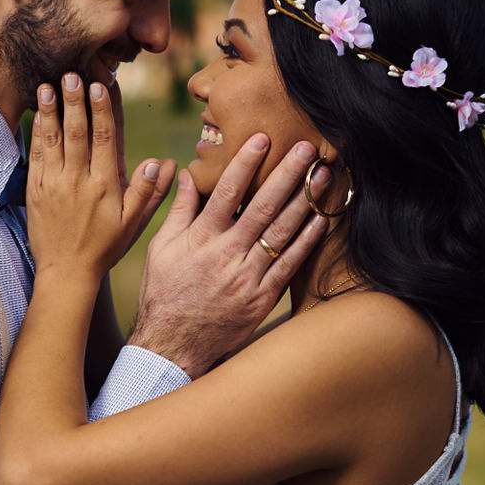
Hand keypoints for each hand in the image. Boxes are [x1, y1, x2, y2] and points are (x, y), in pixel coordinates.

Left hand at [25, 72, 175, 280]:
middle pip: (77, 132)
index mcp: (105, 185)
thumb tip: (164, 164)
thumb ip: (149, 192)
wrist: (67, 273)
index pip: (106, 139)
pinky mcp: (35, 190)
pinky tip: (38, 113)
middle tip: (72, 73)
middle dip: (75, 101)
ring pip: (53, 139)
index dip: (103, 110)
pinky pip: (36, 155)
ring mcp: (54, 184)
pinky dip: (37, 132)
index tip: (101, 85)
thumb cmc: (105, 247)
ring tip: (50, 84)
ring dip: (52, 110)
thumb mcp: (134, 223)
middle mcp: (78, 181)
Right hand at [126, 135, 330, 378]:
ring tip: (322, 176)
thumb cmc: (164, 293)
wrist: (172, 346)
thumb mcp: (161, 248)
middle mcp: (227, 255)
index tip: (262, 138)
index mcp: (201, 239)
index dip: (245, 163)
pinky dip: (306, 241)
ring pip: (282, 233)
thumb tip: (189, 174)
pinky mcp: (262, 298)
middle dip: (287, 174)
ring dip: (305, 201)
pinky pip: (289, 265)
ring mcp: (247, 277)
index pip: (227, 192)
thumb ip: (179, 210)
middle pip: (263, 206)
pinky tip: (320, 219)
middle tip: (307, 148)